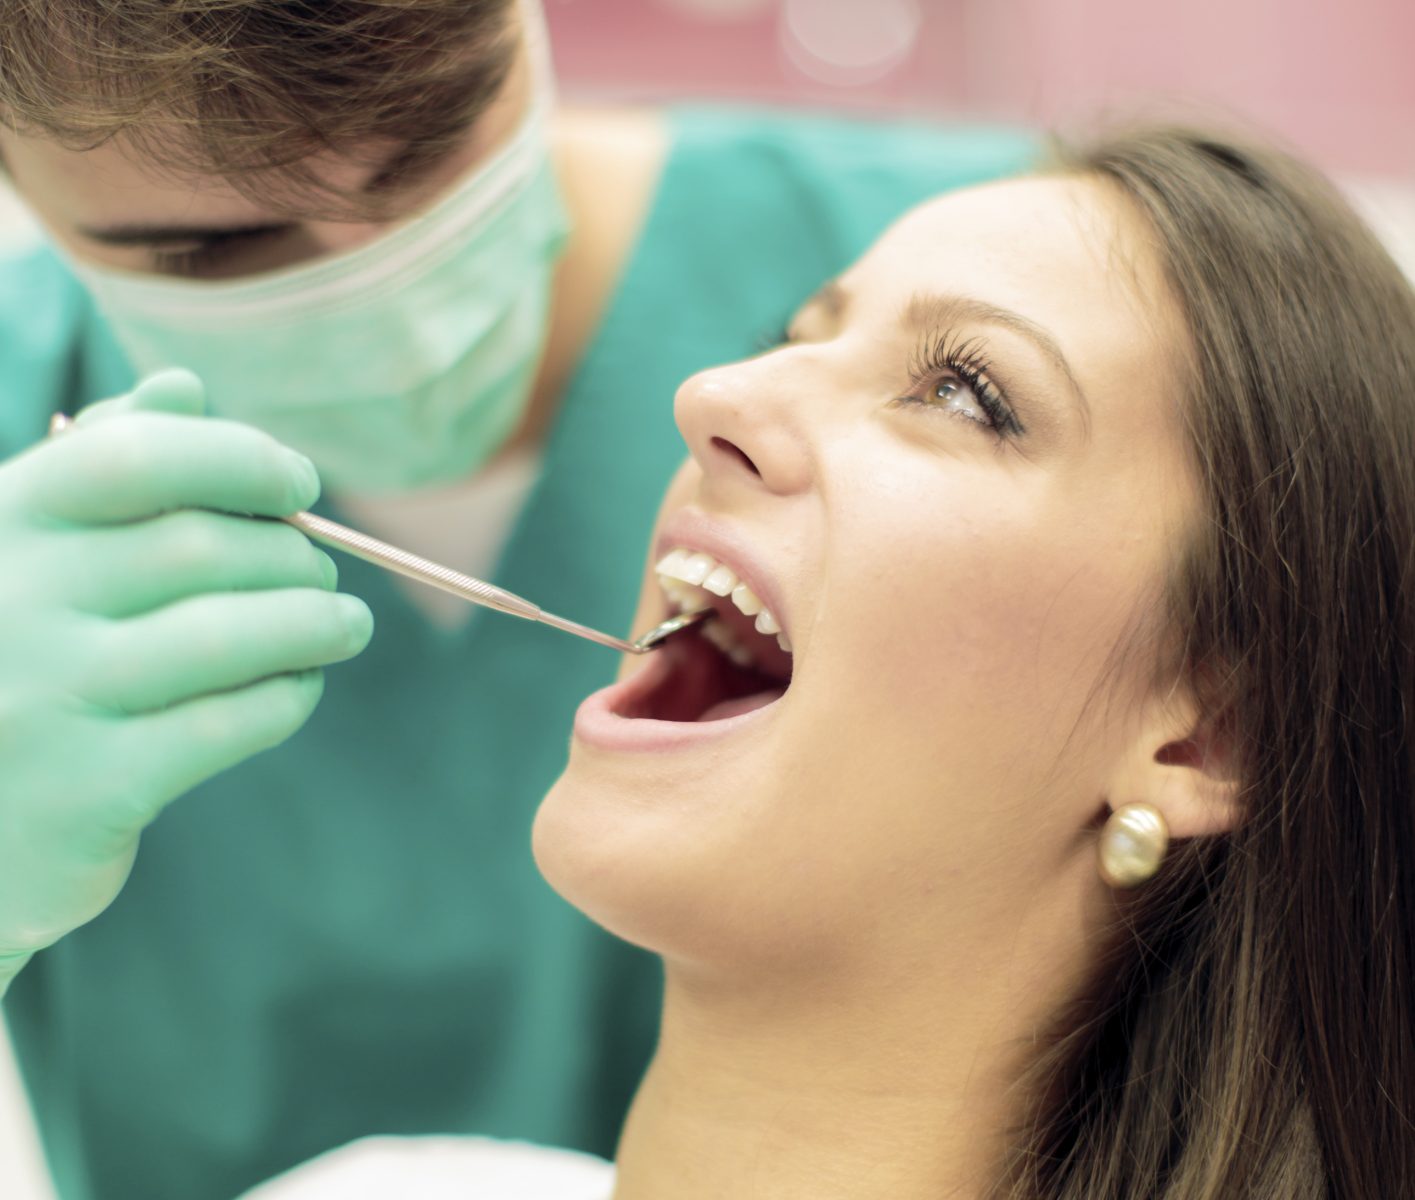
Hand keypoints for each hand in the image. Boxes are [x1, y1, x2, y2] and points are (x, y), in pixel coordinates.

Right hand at [0, 370, 372, 990]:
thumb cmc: (13, 663)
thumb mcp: (30, 552)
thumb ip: (99, 463)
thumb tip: (184, 387)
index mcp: (0, 524)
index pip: (138, 457)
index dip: (240, 460)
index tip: (300, 486)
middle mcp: (9, 603)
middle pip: (200, 549)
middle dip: (291, 558)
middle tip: (324, 577)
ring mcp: (40, 700)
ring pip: (228, 637)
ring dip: (313, 624)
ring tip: (347, 625)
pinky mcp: (86, 792)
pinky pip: (226, 724)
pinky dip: (286, 698)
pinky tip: (299, 688)